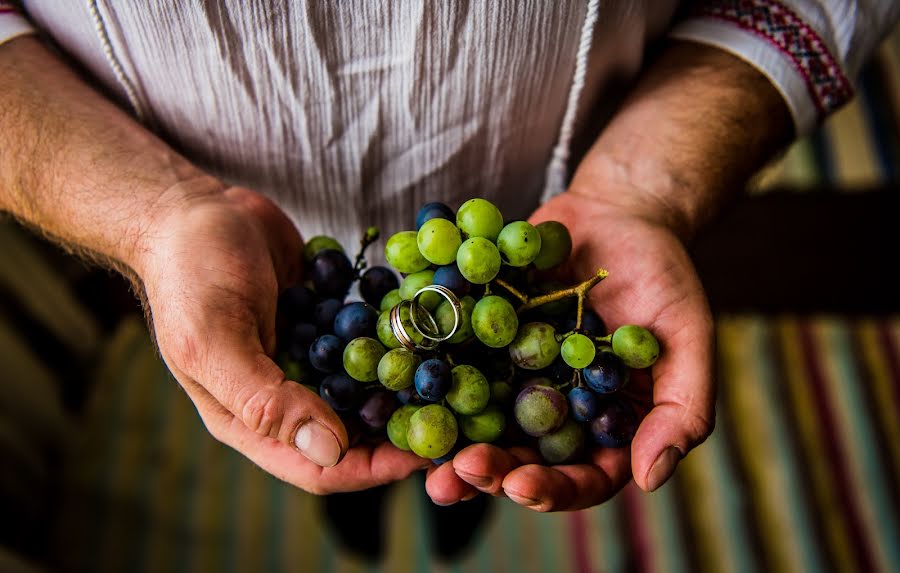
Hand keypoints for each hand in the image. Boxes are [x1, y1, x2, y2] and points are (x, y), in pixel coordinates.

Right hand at [136, 184, 428, 493]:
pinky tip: (425, 331)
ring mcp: (306, 361)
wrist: (194, 209)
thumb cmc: (191, 276)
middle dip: (398, 432)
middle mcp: (281, 398)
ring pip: (365, 392)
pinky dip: (392, 342)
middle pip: (351, 437)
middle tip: (453, 418)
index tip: (426, 454)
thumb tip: (330, 449)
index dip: (373, 468)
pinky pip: (365, 345)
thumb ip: (265, 401)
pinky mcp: (323, 325)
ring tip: (451, 378)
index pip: (318, 467)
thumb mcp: (216, 341)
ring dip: (403, 389)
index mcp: (247, 419)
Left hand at [425, 190, 714, 509]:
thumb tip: (650, 479)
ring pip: (481, 426)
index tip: (522, 486)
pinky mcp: (483, 342)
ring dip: (451, 448)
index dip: (554, 490)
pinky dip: (430, 386)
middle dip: (490, 474)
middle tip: (459, 475)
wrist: (614, 211)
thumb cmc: (661, 273)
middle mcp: (557, 410)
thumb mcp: (688, 336)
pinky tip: (405, 396)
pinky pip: (454, 370)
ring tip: (426, 463)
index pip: (584, 477)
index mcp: (606, 424)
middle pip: (523, 460)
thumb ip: (681, 408)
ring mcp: (515, 378)